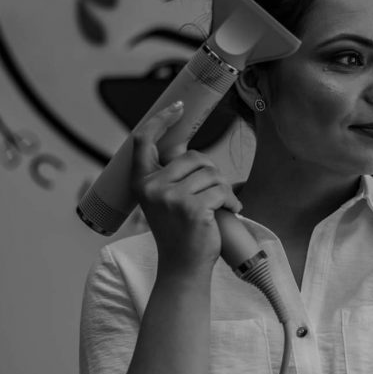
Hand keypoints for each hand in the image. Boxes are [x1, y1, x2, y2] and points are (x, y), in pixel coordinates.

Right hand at [131, 102, 241, 274]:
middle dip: (211, 172)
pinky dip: (232, 200)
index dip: (161, 120)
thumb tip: (184, 148)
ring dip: (223, 187)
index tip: (177, 107)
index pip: (144, 141)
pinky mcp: (192, 207)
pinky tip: (230, 212)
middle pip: (193, 156)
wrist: (182, 267)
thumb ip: (170, 176)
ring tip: (221, 205)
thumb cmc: (178, 232)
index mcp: (141, 183)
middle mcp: (151, 188)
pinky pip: (222, 189)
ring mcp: (171, 197)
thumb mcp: (164, 201)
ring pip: (211, 172)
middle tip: (214, 192)